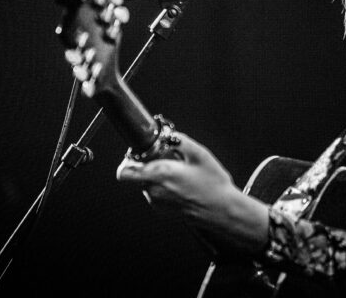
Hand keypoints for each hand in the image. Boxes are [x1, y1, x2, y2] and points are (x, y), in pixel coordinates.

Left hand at [117, 133, 268, 256]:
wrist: (221, 210)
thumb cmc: (212, 184)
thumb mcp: (199, 154)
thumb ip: (179, 140)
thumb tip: (166, 135)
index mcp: (159, 175)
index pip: (124, 172)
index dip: (127, 160)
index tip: (140, 152)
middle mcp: (153, 191)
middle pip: (137, 174)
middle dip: (148, 163)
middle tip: (167, 157)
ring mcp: (157, 202)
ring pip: (146, 182)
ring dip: (156, 174)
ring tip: (179, 171)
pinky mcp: (162, 209)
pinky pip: (155, 192)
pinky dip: (163, 185)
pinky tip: (182, 182)